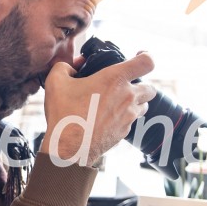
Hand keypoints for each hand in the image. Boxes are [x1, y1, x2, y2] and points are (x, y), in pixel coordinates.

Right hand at [40, 52, 156, 166]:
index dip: (146, 57)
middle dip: (140, 85)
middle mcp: (127, 97)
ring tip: (115, 103)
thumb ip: (65, 66)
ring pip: (143, 106)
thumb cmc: (64, 114)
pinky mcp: (124, 133)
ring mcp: (128, 117)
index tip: (139, 57)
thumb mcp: (56, 81)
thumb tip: (73, 66)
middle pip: (150, 88)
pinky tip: (105, 119)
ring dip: (135, 102)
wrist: (68, 148)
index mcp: (115, 79)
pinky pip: (131, 122)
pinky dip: (123, 119)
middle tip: (124, 86)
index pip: (146, 62)